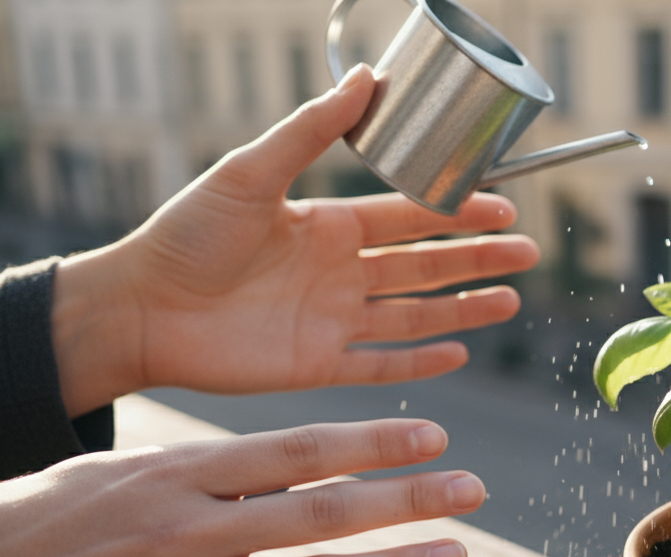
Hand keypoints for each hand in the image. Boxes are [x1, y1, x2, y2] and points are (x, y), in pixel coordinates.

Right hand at [0, 419, 479, 556]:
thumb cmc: (36, 523)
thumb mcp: (116, 471)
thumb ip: (201, 471)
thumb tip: (282, 465)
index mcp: (175, 475)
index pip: (296, 451)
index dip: (372, 441)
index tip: (433, 433)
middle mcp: (187, 532)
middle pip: (320, 512)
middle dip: (405, 499)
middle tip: (472, 490)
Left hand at [51, 64, 539, 416]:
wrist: (142, 307)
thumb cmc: (186, 234)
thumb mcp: (251, 171)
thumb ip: (311, 129)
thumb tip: (366, 77)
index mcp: (328, 224)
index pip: (409, 217)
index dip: (457, 212)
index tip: (502, 207)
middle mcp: (339, 272)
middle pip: (425, 265)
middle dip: (477, 259)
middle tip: (528, 254)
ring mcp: (333, 320)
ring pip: (416, 316)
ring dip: (464, 309)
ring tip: (510, 301)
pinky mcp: (318, 364)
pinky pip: (382, 364)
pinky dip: (420, 361)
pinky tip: (459, 353)